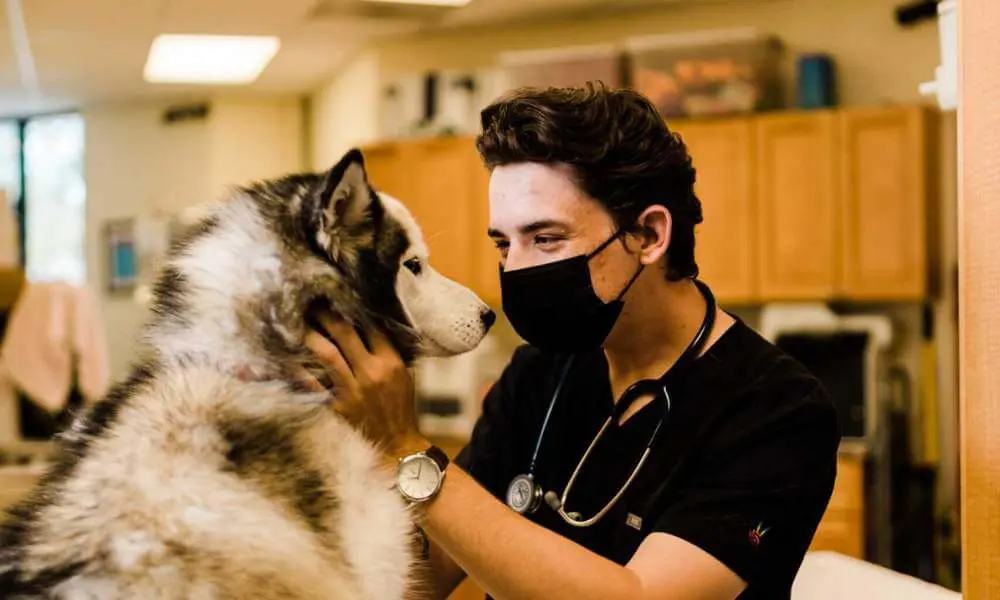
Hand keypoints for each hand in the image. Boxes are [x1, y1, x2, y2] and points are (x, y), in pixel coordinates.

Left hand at [302, 311, 426, 462]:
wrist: (400, 445)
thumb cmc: (404, 409)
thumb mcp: (406, 377)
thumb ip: (391, 354)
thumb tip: (372, 329)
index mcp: (390, 363)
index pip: (370, 327)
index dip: (355, 311)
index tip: (343, 301)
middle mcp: (370, 373)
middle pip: (345, 333)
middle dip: (328, 315)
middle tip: (315, 305)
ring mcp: (352, 390)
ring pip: (326, 353)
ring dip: (312, 335)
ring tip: (301, 323)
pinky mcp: (337, 406)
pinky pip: (312, 383)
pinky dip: (299, 369)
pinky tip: (288, 356)